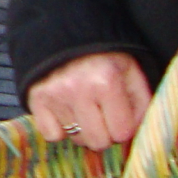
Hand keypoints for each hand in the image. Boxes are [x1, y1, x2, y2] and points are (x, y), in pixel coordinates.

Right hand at [28, 51, 153, 152]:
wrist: (66, 35)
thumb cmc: (103, 56)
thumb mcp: (130, 72)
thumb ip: (141, 104)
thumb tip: (136, 135)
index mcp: (106, 81)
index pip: (122, 133)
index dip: (124, 126)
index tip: (120, 114)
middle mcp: (77, 89)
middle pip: (98, 142)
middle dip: (105, 133)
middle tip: (103, 115)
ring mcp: (54, 95)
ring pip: (76, 139)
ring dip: (83, 129)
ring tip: (84, 108)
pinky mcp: (36, 99)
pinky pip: (52, 135)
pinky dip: (60, 129)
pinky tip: (67, 112)